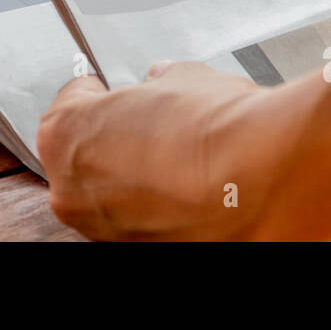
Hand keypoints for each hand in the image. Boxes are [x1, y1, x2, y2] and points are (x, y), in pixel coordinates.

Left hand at [37, 61, 277, 239]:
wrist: (265, 182)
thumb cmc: (217, 131)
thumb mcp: (185, 78)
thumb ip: (162, 83)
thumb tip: (166, 84)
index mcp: (65, 134)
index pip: (72, 101)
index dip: (104, 91)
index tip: (119, 91)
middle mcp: (72, 190)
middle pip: (86, 153)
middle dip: (118, 136)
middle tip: (157, 123)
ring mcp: (104, 230)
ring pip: (112, 192)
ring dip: (138, 175)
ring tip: (183, 157)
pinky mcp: (138, 251)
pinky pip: (139, 220)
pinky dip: (160, 205)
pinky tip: (193, 187)